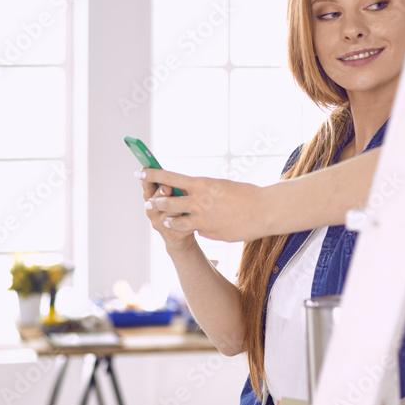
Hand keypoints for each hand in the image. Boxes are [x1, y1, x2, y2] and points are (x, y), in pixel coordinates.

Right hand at [139, 170, 195, 250]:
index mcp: (151, 199)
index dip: (146, 178)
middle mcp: (152, 211)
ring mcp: (160, 224)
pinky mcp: (172, 234)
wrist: (180, 238)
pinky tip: (197, 215)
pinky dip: (189, 219)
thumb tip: (174, 179)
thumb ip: (172, 188)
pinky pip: (180, 224)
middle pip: (155, 200)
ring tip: (186, 202)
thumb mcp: (173, 197)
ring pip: (168, 213)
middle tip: (167, 187)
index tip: (146, 170)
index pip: (146, 186)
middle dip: (161, 193)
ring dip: (177, 207)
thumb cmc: (178, 212)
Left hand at [141, 169, 269, 242]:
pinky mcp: (209, 233)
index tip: (140, 170)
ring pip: (177, 221)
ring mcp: (202, 220)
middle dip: (156, 202)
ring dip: (169, 220)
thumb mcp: (221, 186)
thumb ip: (204, 191)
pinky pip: (198, 230)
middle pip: (168, 203)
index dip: (153, 174)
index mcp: (201, 184)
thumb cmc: (246, 194)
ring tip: (165, 220)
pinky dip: (199, 227)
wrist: (264, 212)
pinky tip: (206, 226)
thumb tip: (193, 194)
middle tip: (149, 202)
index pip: (170, 177)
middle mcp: (199, 202)